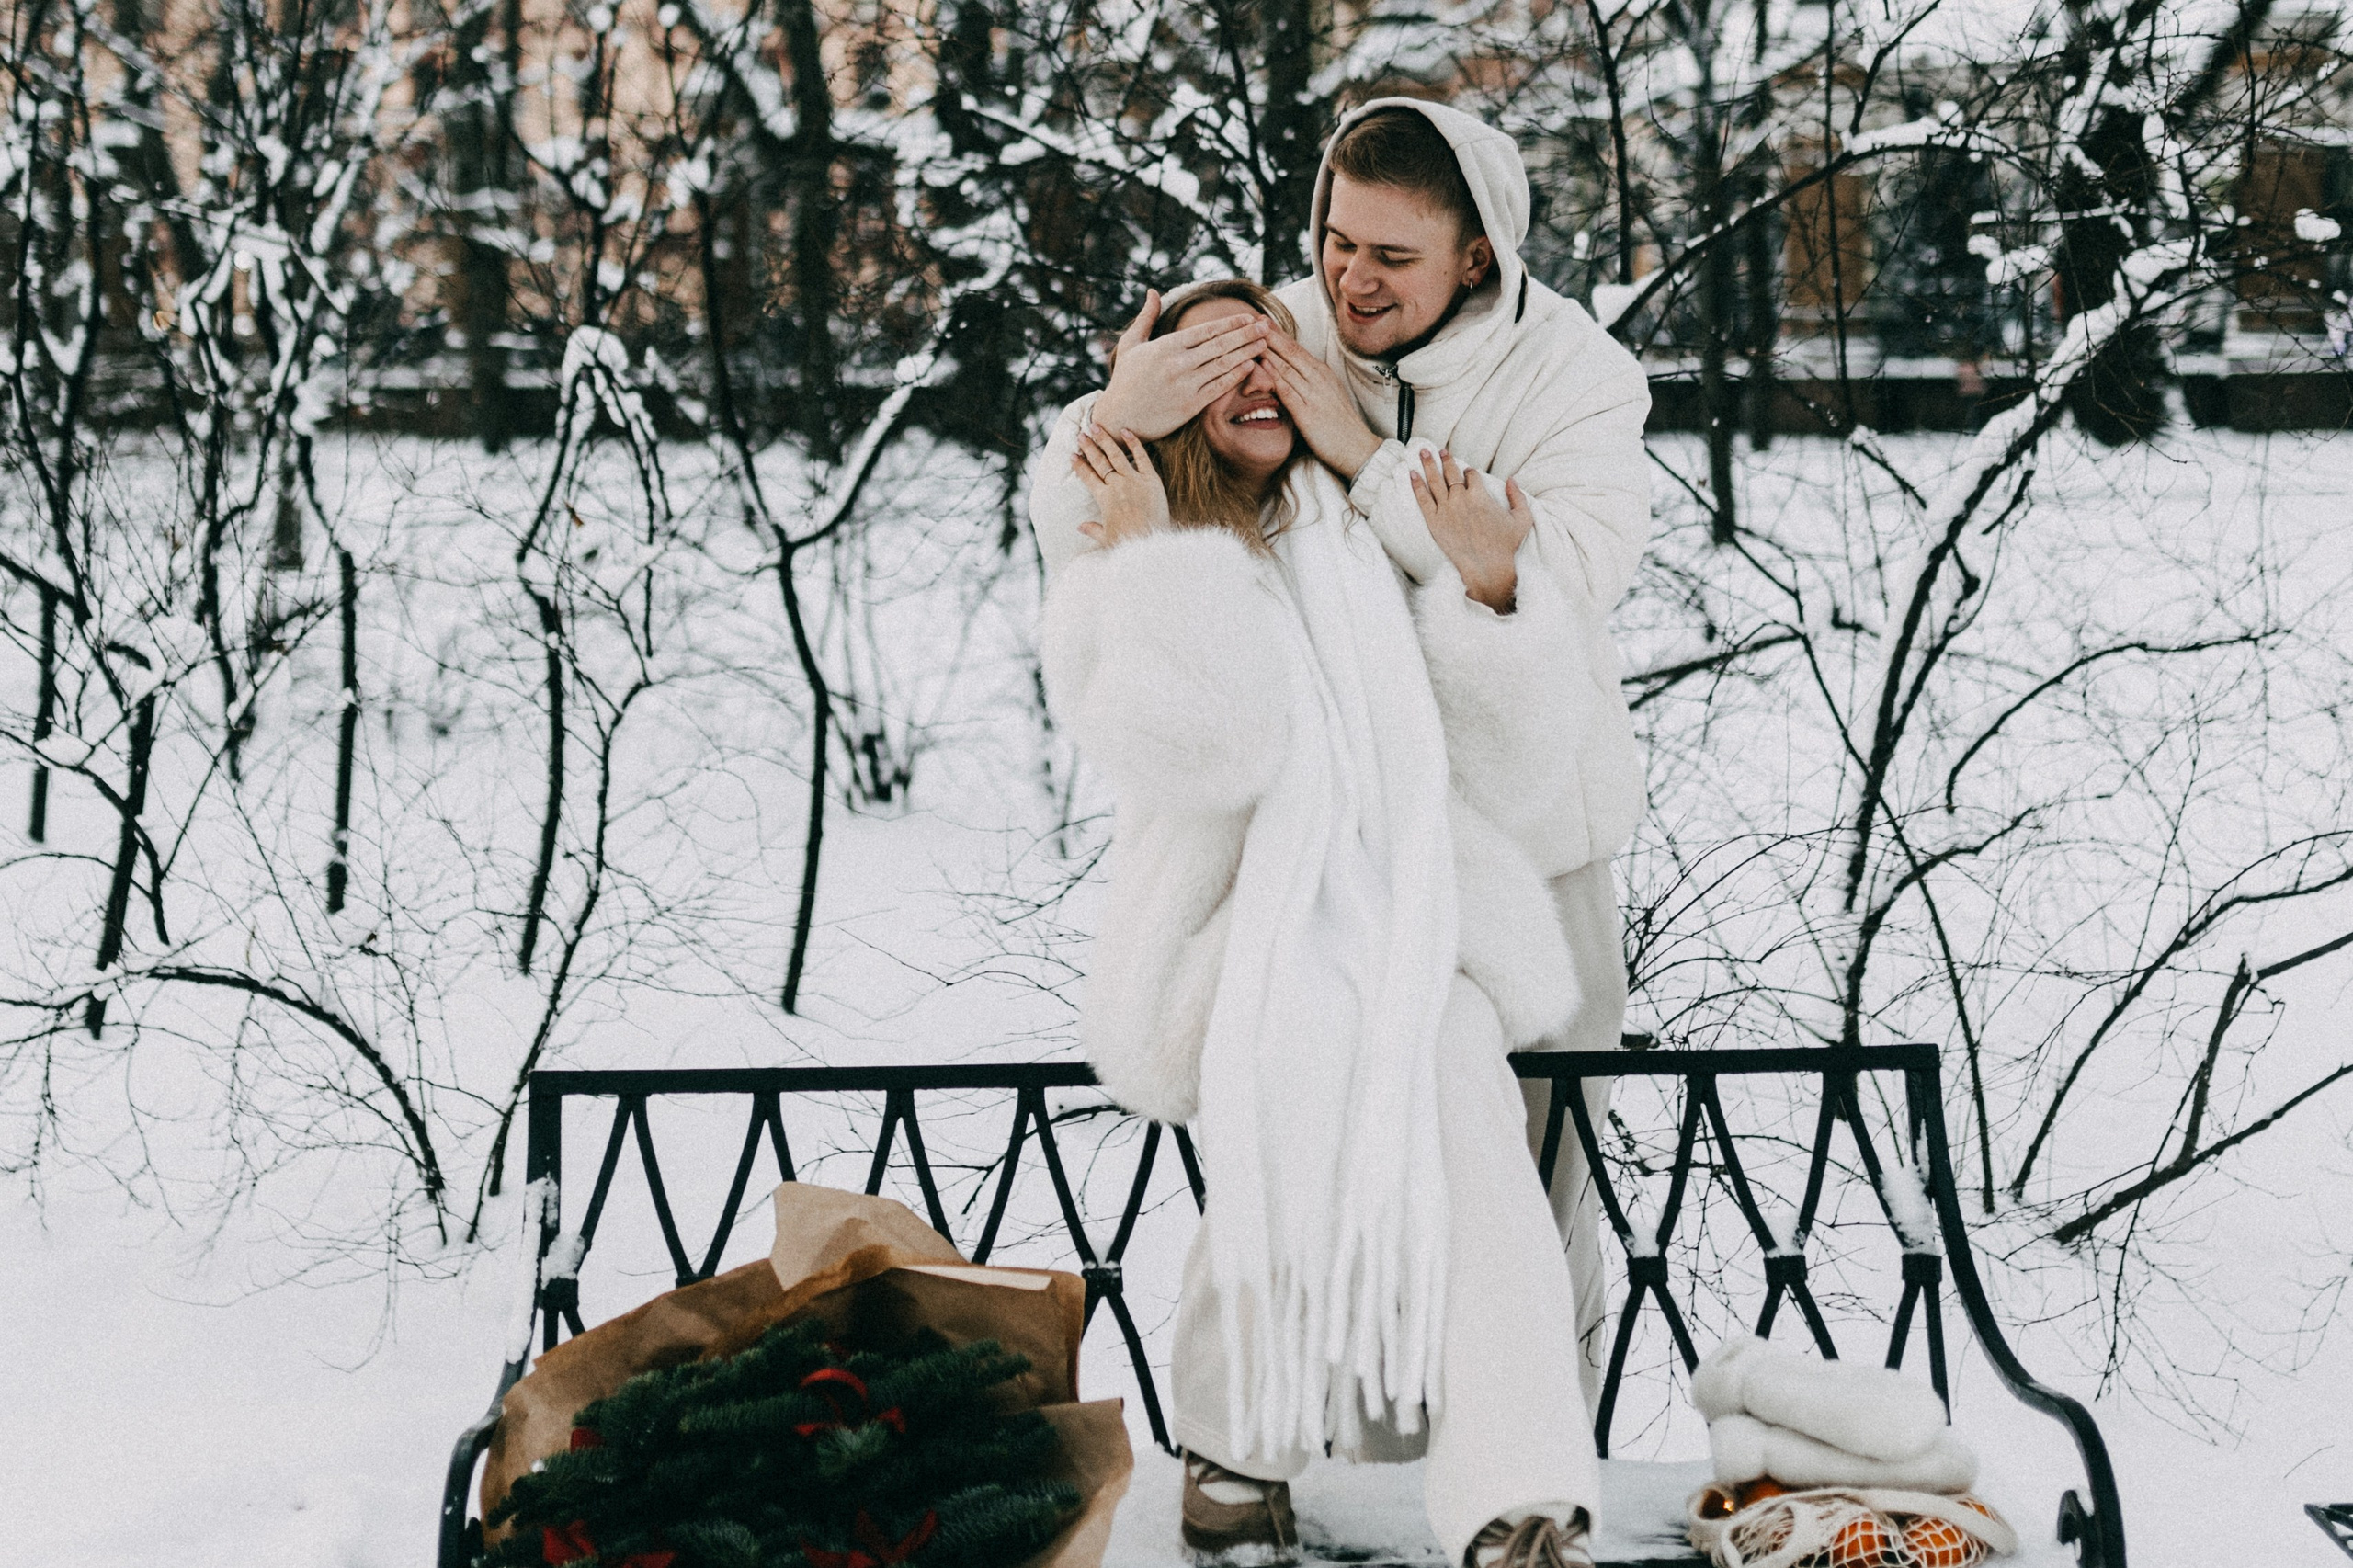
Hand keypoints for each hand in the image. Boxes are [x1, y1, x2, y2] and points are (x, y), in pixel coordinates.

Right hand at [1071, 426, 1169, 548]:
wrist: (1151, 541)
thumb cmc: (1129, 542)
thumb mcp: (1107, 538)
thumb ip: (1093, 529)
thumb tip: (1080, 527)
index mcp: (1104, 499)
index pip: (1088, 477)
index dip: (1079, 466)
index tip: (1073, 456)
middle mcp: (1116, 486)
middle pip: (1099, 462)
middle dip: (1089, 447)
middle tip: (1081, 435)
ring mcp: (1134, 480)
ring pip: (1116, 455)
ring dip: (1105, 440)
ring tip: (1096, 426)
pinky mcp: (1151, 479)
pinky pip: (1141, 457)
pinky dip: (1133, 443)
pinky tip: (1125, 430)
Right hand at [1091, 290, 1270, 440]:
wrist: (1117, 418)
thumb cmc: (1124, 381)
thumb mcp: (1131, 345)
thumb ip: (1146, 317)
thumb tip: (1153, 292)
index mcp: (1166, 346)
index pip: (1206, 330)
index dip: (1230, 323)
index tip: (1248, 317)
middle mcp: (1178, 363)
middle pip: (1220, 345)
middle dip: (1246, 333)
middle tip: (1267, 325)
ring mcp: (1185, 385)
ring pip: (1223, 364)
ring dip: (1246, 352)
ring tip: (1264, 343)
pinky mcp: (1189, 406)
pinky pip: (1218, 387)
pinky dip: (1235, 376)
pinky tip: (1250, 366)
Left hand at [1261, 330, 1381, 484]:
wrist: (1358, 447)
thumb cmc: (1340, 425)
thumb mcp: (1326, 396)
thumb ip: (1309, 383)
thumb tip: (1291, 372)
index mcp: (1322, 373)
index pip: (1296, 348)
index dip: (1278, 333)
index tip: (1262, 320)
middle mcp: (1318, 378)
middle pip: (1290, 351)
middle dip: (1270, 334)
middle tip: (1252, 318)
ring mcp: (1313, 394)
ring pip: (1287, 366)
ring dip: (1268, 350)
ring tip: (1251, 336)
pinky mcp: (1308, 412)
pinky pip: (1288, 390)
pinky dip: (1275, 375)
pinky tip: (1263, 365)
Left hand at [1410, 449, 1532, 612]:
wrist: (1487, 568)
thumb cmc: (1506, 546)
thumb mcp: (1522, 519)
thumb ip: (1518, 497)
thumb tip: (1511, 480)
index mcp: (1480, 495)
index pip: (1472, 475)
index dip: (1470, 472)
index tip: (1467, 472)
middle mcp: (1461, 499)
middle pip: (1451, 472)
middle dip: (1445, 459)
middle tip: (1439, 450)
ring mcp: (1446, 510)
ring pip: (1435, 481)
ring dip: (1428, 464)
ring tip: (1422, 451)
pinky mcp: (1434, 522)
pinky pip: (1422, 499)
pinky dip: (1416, 485)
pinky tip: (1411, 473)